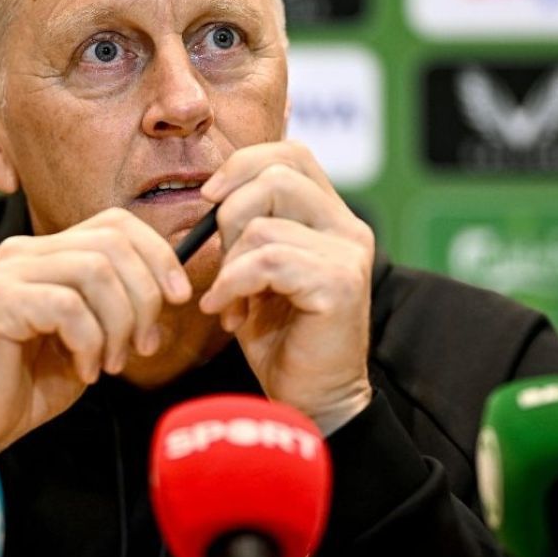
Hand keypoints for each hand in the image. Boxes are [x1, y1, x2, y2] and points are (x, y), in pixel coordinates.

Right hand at [0, 208, 191, 453]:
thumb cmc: (32, 382)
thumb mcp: (93, 337)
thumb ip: (124, 307)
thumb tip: (173, 291)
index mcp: (48, 251)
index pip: (117, 223)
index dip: (158, 254)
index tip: (179, 297)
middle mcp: (25, 251)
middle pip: (113, 244)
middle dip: (144, 297)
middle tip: (142, 345)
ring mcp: (9, 273)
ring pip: (96, 271)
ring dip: (118, 324)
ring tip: (111, 363)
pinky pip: (69, 308)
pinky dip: (90, 343)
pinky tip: (84, 371)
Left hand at [198, 141, 374, 433]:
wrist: (310, 401)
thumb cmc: (281, 340)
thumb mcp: (258, 272)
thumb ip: (251, 228)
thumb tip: (213, 191)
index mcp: (332, 218)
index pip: (293, 155)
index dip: (245, 164)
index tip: (209, 197)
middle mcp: (349, 229)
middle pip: (277, 176)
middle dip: (230, 216)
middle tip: (219, 263)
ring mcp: (348, 255)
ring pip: (264, 224)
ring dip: (229, 265)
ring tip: (228, 302)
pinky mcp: (339, 284)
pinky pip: (267, 261)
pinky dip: (233, 285)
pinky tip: (228, 313)